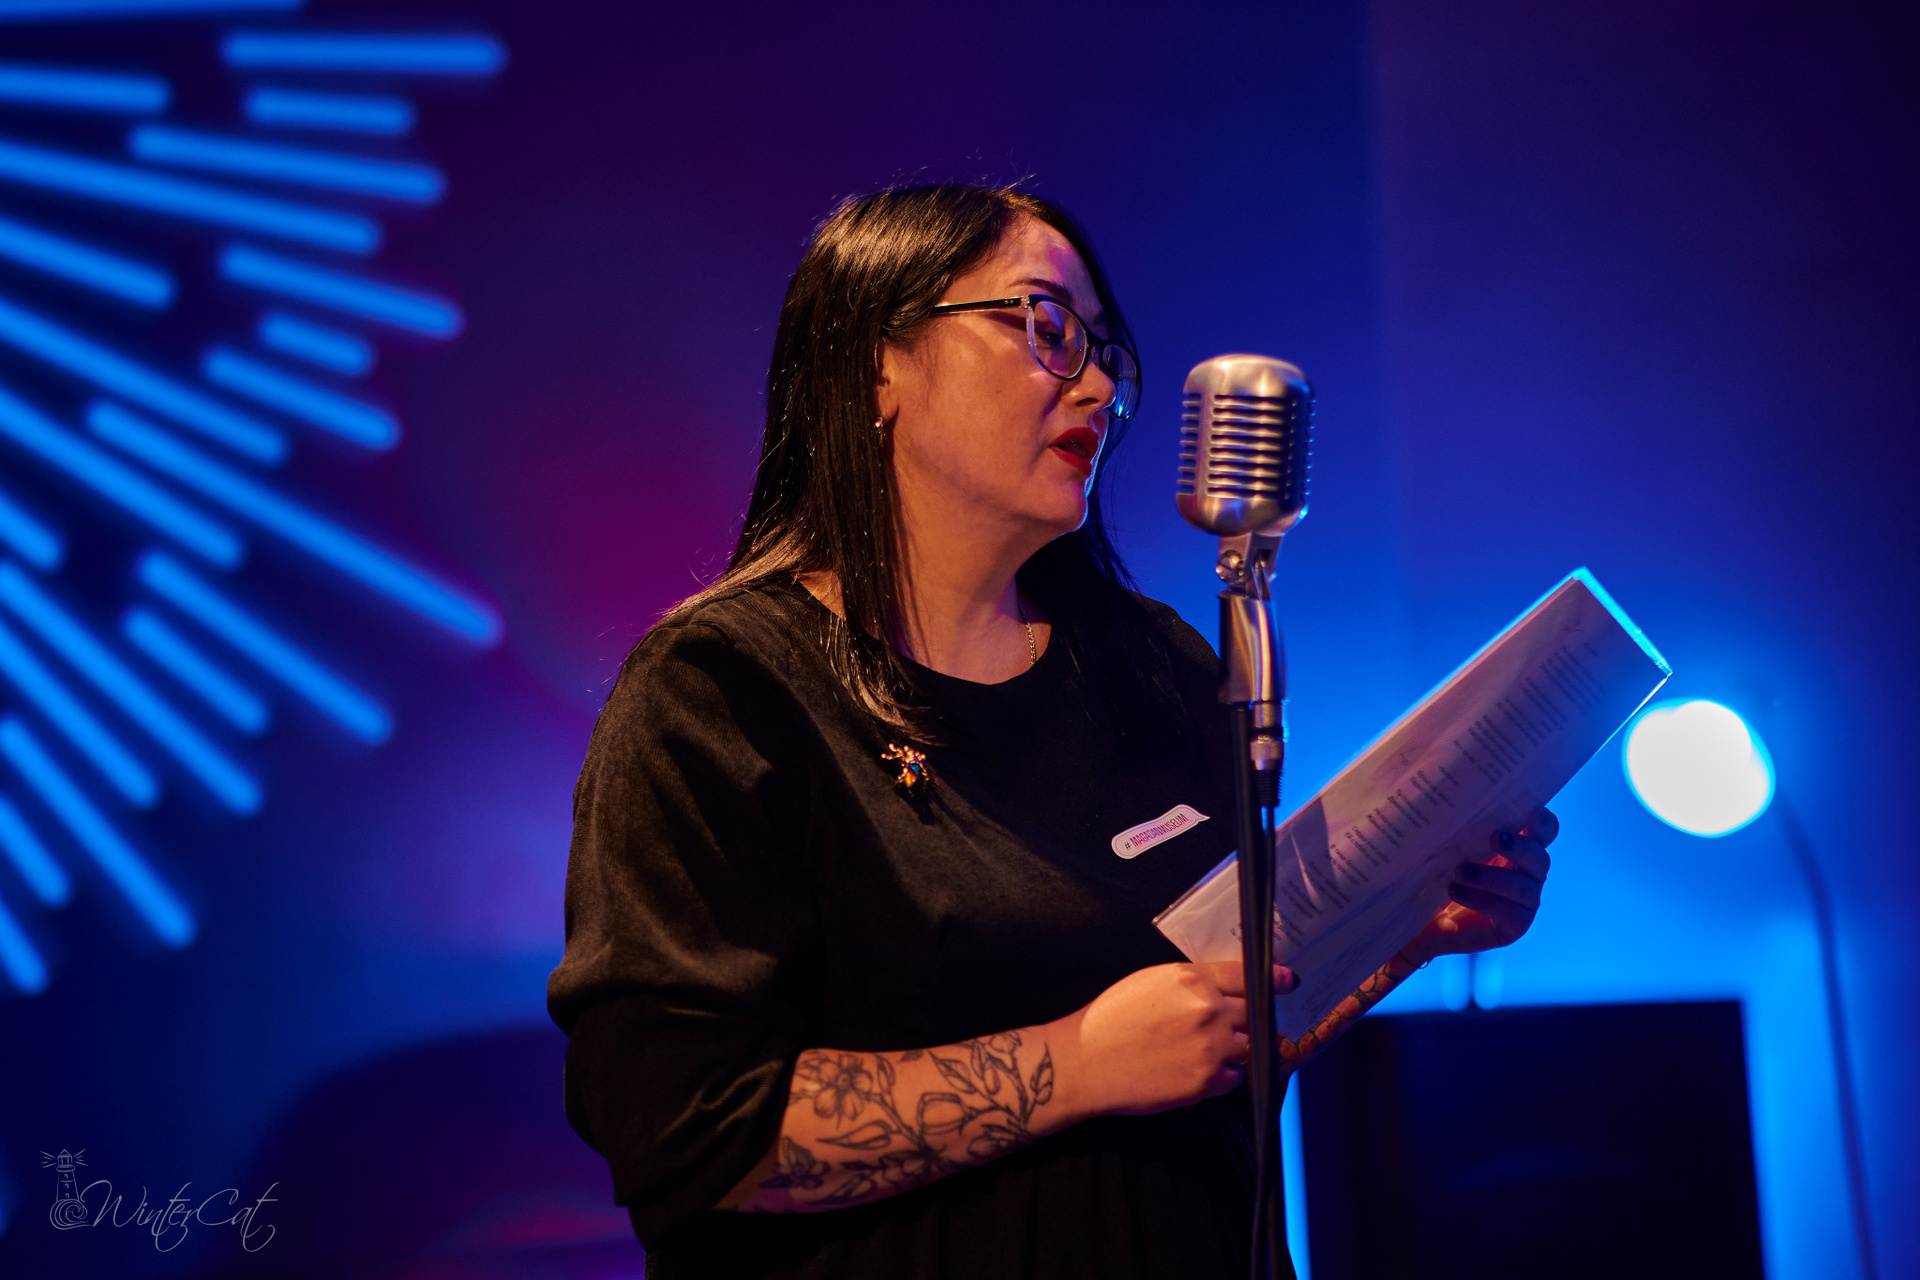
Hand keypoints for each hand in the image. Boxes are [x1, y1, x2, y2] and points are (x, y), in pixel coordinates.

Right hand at [1051, 961, 1298, 1120]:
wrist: (1085, 1062)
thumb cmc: (1109, 1018)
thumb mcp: (1149, 982)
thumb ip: (1190, 982)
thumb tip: (1221, 990)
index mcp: (1191, 978)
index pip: (1246, 975)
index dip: (1272, 978)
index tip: (1288, 981)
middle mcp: (1207, 1010)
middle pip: (1252, 1013)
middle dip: (1250, 1020)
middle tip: (1243, 1026)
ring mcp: (1210, 1048)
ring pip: (1246, 1047)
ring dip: (1236, 1048)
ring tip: (1211, 1051)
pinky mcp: (1205, 1082)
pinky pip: (1233, 1078)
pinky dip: (1223, 1075)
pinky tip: (1199, 1070)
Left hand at [1402, 806, 1556, 964]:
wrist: (1416, 917)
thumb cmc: (1432, 872)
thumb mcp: (1443, 844)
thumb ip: (1455, 823)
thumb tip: (1445, 786)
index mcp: (1516, 849)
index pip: (1543, 832)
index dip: (1544, 823)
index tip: (1533, 812)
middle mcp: (1526, 874)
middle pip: (1540, 858)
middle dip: (1520, 847)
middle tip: (1495, 837)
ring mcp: (1523, 903)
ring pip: (1523, 888)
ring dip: (1493, 877)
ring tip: (1460, 870)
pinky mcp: (1513, 928)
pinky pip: (1510, 913)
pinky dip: (1483, 900)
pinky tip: (1456, 891)